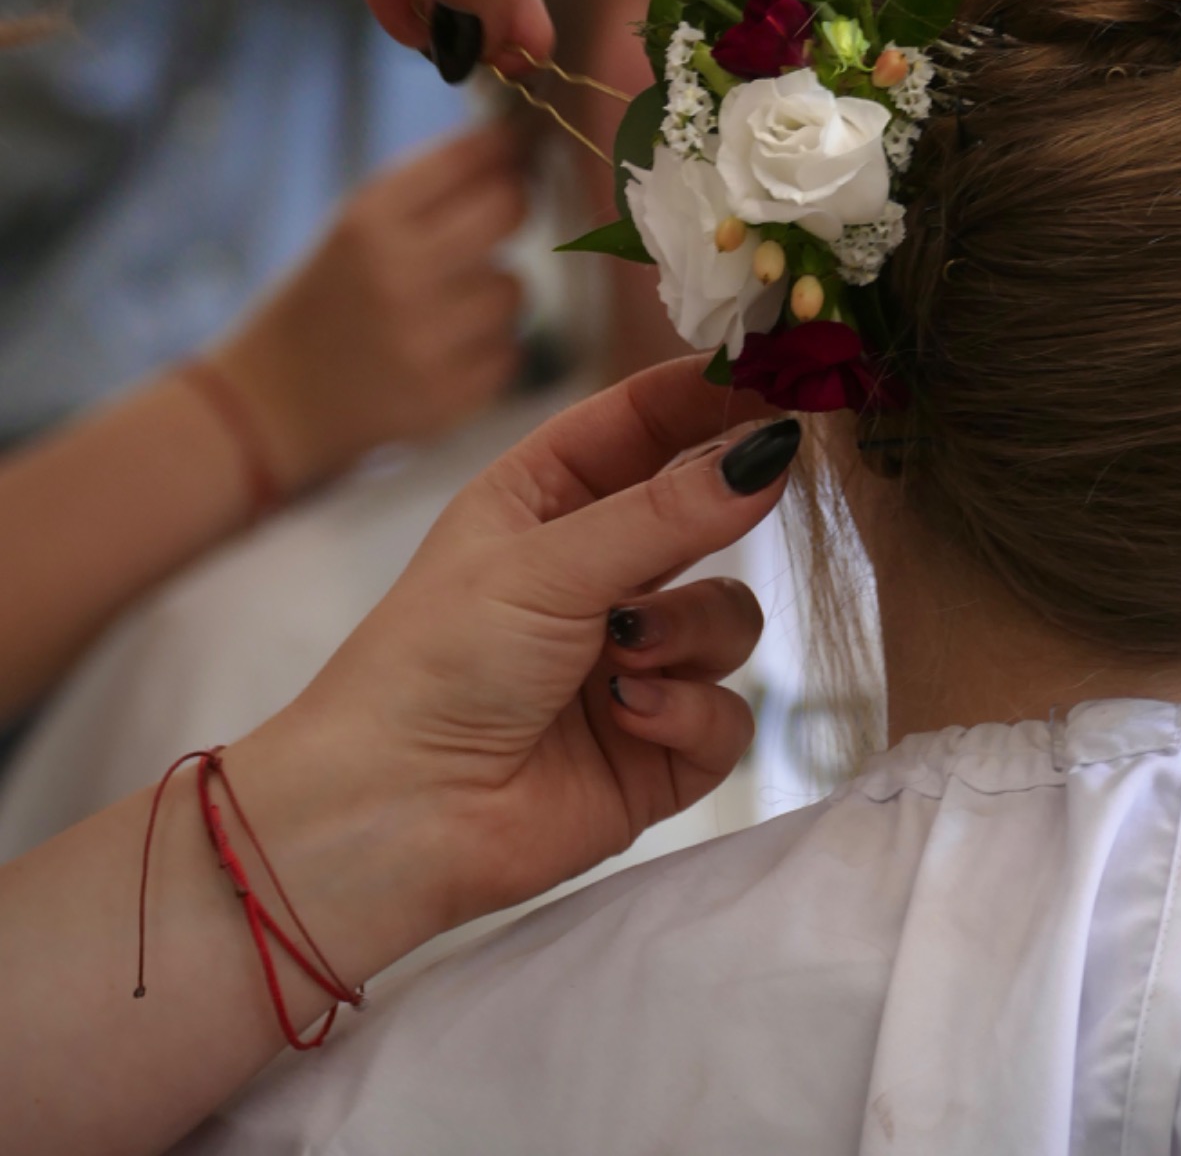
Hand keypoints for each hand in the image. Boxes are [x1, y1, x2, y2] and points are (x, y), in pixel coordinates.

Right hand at [212, 121, 525, 492]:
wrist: (278, 398)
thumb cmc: (334, 293)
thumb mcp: (358, 224)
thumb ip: (435, 180)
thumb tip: (524, 138)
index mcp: (369, 221)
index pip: (472, 157)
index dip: (508, 147)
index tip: (516, 148)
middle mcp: (398, 276)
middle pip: (509, 210)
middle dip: (509, 209)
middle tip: (490, 223)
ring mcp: (424, 342)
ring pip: (515, 288)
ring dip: (493, 292)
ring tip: (448, 304)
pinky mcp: (447, 398)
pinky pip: (511, 350)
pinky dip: (488, 348)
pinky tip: (445, 351)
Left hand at [231, 361, 797, 968]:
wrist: (392, 818)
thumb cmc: (437, 662)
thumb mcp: (548, 564)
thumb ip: (667, 512)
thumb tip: (770, 452)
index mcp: (545, 501)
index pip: (641, 422)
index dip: (707, 393)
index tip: (781, 369)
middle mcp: (596, 573)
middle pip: (702, 513)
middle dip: (726, 509)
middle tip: (769, 480)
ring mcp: (632, 662)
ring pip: (728, 616)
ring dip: (687, 631)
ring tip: (625, 657)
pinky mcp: (656, 746)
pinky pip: (726, 712)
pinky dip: (685, 712)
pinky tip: (626, 719)